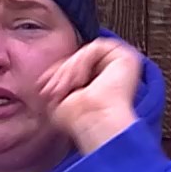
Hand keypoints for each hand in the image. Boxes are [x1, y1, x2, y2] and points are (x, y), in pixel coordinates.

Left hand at [38, 37, 141, 153]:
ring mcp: (121, 65)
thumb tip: (43, 77)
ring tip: (66, 88)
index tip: (43, 84)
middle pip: (80, 58)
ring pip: (85, 52)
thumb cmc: (76, 120)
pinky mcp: (127, 57)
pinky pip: (95, 47)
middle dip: (61, 71)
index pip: (76, 66)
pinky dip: (82, 62)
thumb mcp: (57, 97)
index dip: (58, 71)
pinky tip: (80, 80)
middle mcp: (112, 74)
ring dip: (70, 69)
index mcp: (99, 84)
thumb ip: (56, 82)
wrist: (93, 124)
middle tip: (53, 90)